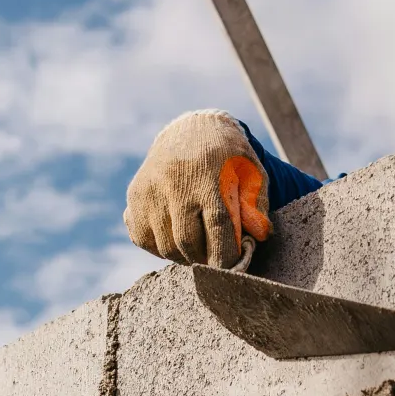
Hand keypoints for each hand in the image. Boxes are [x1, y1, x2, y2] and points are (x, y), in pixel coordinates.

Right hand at [124, 110, 271, 267]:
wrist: (191, 130)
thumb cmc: (228, 158)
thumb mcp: (252, 173)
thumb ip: (256, 205)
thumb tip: (259, 235)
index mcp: (209, 177)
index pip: (217, 227)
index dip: (225, 254)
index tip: (232, 265)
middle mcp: (175, 183)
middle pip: (187, 242)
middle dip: (204, 259)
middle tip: (215, 258)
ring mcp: (151, 190)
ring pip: (165, 246)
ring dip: (183, 255)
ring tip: (198, 246)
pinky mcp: (135, 196)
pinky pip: (144, 238)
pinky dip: (160, 247)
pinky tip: (175, 235)